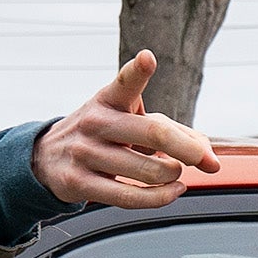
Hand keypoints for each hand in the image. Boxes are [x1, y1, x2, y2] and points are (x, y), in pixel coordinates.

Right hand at [34, 50, 221, 209]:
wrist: (47, 158)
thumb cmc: (103, 136)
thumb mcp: (129, 120)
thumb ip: (173, 132)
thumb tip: (210, 158)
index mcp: (108, 99)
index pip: (124, 82)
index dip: (138, 71)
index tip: (148, 59)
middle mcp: (95, 122)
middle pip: (153, 134)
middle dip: (189, 150)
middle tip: (204, 159)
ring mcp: (85, 153)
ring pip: (148, 171)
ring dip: (173, 175)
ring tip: (173, 171)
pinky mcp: (80, 183)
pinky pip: (130, 197)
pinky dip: (161, 197)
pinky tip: (173, 190)